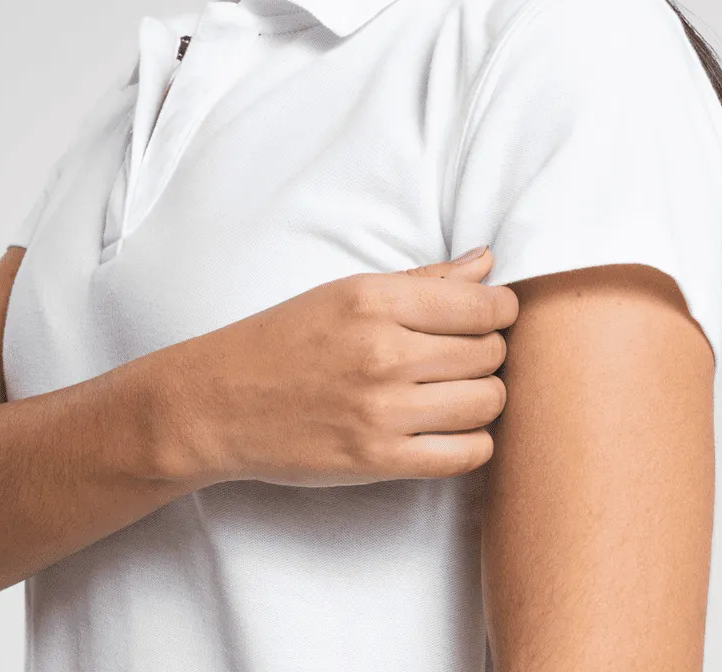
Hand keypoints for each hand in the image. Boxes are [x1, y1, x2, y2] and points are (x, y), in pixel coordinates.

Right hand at [165, 247, 516, 487]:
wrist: (219, 402)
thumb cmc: (284, 340)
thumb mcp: (346, 292)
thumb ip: (425, 280)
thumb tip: (487, 261)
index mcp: (375, 300)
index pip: (483, 306)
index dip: (501, 312)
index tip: (493, 317)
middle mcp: (383, 352)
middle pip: (491, 353)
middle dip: (490, 353)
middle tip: (464, 356)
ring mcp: (382, 410)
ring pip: (487, 403)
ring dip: (484, 398)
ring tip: (456, 391)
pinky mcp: (378, 460)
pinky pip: (467, 454)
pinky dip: (472, 442)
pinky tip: (449, 428)